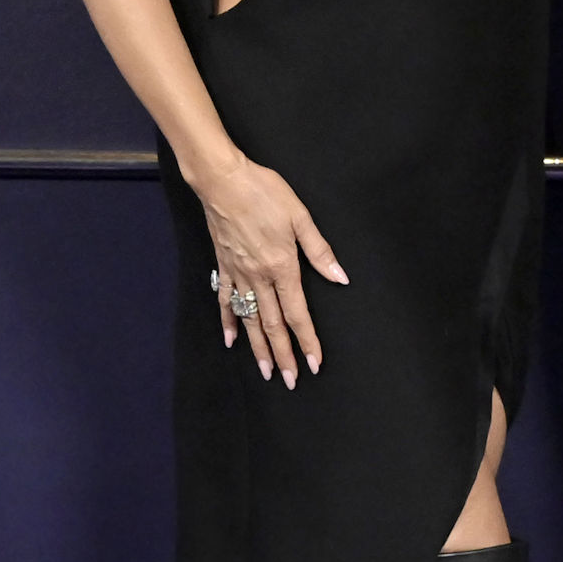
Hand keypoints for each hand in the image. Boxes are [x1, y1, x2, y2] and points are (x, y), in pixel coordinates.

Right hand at [194, 154, 346, 384]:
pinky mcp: (224, 265)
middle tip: (289, 380)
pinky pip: (226, 300)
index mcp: (282, 266)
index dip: (307, 341)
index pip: (297, 313)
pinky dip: (229, 321)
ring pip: (250, 319)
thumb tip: (340, 277)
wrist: (222, 180)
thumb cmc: (264, 192)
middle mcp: (259, 277)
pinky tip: (231, 340)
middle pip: (273, 324)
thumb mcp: (300, 217)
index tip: (313, 364)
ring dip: (258, 347)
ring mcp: (239, 274)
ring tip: (266, 371)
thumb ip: (319, 251)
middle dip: (283, 354)